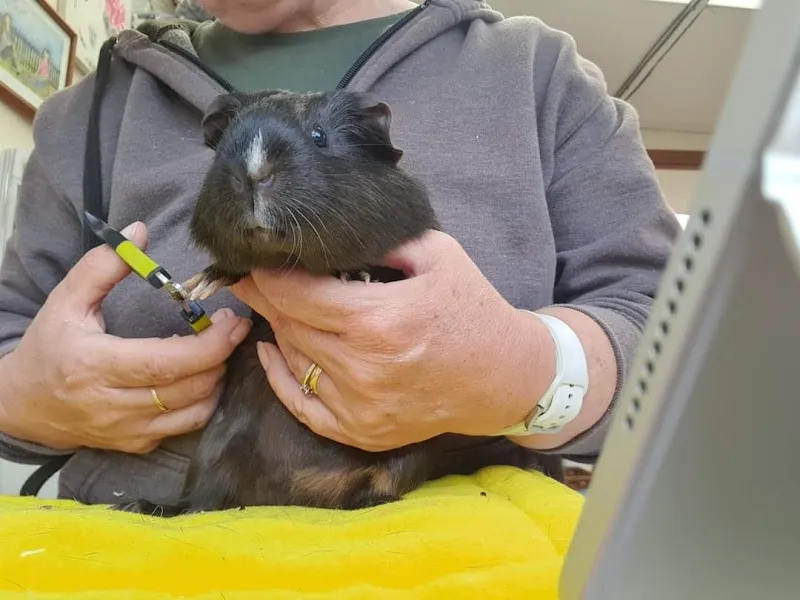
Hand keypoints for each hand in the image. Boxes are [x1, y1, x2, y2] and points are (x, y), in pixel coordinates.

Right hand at [0, 222, 251, 453]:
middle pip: (188, 388)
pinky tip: (200, 377)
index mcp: (94, 366)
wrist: (22, 404)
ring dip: (216, 380)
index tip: (234, 323)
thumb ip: (103, 265)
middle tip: (231, 330)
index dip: (209, 346)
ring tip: (216, 352)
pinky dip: (203, 402)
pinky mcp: (135, 445)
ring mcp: (126, 431)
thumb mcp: (66, 300)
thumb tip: (141, 230)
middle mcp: (111, 405)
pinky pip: (185, 427)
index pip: (164, 362)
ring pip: (194, 412)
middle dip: (221, 357)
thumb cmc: (50, 347)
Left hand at [232, 230, 549, 451]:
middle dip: (266, 297)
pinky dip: (280, 376)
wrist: (503, 378)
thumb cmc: (471, 310)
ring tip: (272, 304)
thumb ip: (382, 239)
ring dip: (277, 329)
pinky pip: (301, 405)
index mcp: (379, 319)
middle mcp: (363, 368)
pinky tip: (272, 350)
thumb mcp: (438, 255)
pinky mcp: (361, 432)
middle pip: (289, 325)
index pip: (297, 294)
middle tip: (250, 276)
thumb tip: (330, 233)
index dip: (266, 274)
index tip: (250, 258)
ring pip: (293, 360)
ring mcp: (360, 406)